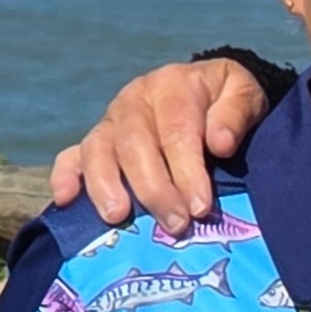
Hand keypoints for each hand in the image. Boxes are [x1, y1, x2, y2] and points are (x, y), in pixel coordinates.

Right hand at [48, 58, 268, 233]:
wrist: (210, 89)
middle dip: (153, 188)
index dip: (186, 171)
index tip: (200, 207)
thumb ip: (235, 114)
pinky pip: (72, 155)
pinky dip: (65, 176)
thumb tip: (219, 142)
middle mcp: (135, 101)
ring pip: (98, 149)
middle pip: (134, 144)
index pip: (176, 131)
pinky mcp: (98, 140)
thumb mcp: (245, 94)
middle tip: (175, 224)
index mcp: (172, 86)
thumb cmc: (228, 101)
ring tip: (117, 216)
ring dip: (105, 184)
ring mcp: (112, 121)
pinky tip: (65, 200)